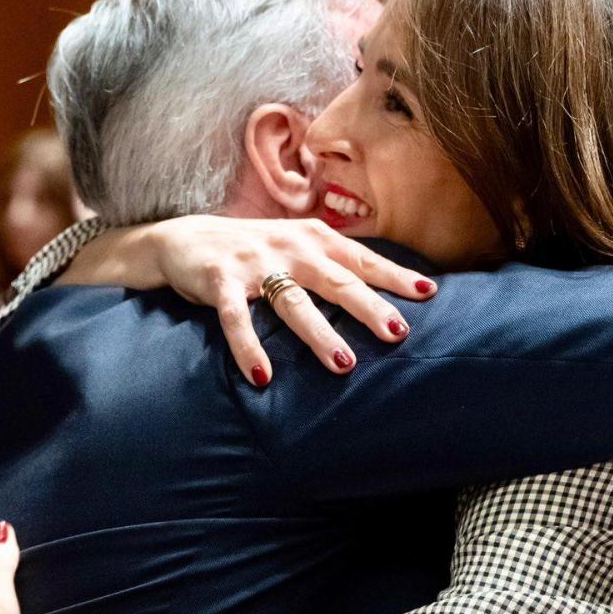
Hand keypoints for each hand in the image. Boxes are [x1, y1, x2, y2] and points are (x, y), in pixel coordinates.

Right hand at [66, 217, 437, 384]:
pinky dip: (249, 347)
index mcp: (314, 239)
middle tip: (398, 332)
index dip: (395, 276)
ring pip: (293, 301)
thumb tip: (388, 294)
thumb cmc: (254, 250)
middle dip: (369, 306)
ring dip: (319, 333)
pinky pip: (236, 318)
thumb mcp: (298, 247)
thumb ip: (336, 265)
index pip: (362, 260)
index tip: (428, 293)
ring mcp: (254, 264)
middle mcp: (290, 247)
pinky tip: (262, 376)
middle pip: (337, 281)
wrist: (184, 237)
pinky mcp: (220, 281)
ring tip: (343, 364)